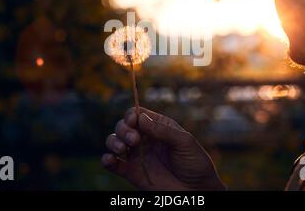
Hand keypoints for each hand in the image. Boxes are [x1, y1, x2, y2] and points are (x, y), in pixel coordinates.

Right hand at [101, 107, 225, 190]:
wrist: (197, 190)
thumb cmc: (195, 163)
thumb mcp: (184, 142)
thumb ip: (163, 131)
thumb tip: (141, 118)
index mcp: (158, 126)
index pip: (138, 114)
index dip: (132, 114)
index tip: (133, 121)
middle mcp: (145, 138)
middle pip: (123, 126)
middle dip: (123, 129)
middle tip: (134, 140)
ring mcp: (137, 155)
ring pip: (114, 141)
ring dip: (113, 141)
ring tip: (122, 148)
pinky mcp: (131, 172)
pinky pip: (113, 164)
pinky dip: (107, 160)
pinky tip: (110, 159)